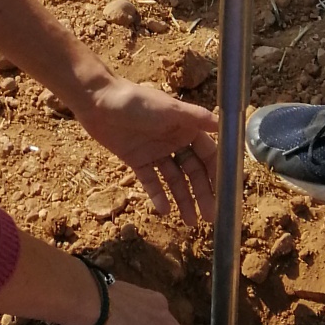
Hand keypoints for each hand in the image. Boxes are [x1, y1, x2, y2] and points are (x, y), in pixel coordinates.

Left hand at [79, 78, 218, 226]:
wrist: (98, 102)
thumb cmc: (137, 101)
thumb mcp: (169, 109)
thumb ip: (195, 118)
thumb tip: (222, 122)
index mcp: (185, 127)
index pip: (207, 154)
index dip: (217, 172)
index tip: (226, 193)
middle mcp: (173, 141)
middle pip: (192, 171)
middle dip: (202, 193)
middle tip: (210, 217)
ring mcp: (155, 152)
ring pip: (174, 180)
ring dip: (183, 199)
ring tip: (191, 223)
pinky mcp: (137, 160)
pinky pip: (151, 181)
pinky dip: (158, 195)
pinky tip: (165, 210)